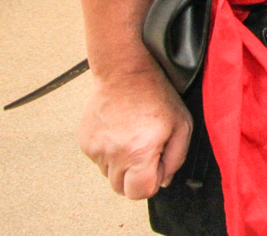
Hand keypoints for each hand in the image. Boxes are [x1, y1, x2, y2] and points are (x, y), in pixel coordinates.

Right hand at [77, 67, 191, 199]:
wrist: (123, 72)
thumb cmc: (156, 95)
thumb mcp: (181, 125)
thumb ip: (176, 158)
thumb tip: (162, 181)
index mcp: (139, 152)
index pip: (139, 193)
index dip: (151, 183)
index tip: (156, 164)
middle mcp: (113, 154)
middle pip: (121, 189)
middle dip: (135, 177)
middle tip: (145, 152)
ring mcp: (95, 149)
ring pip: (108, 175)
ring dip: (121, 165)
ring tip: (132, 137)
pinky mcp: (85, 143)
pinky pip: (98, 160)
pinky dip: (109, 153)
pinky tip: (120, 132)